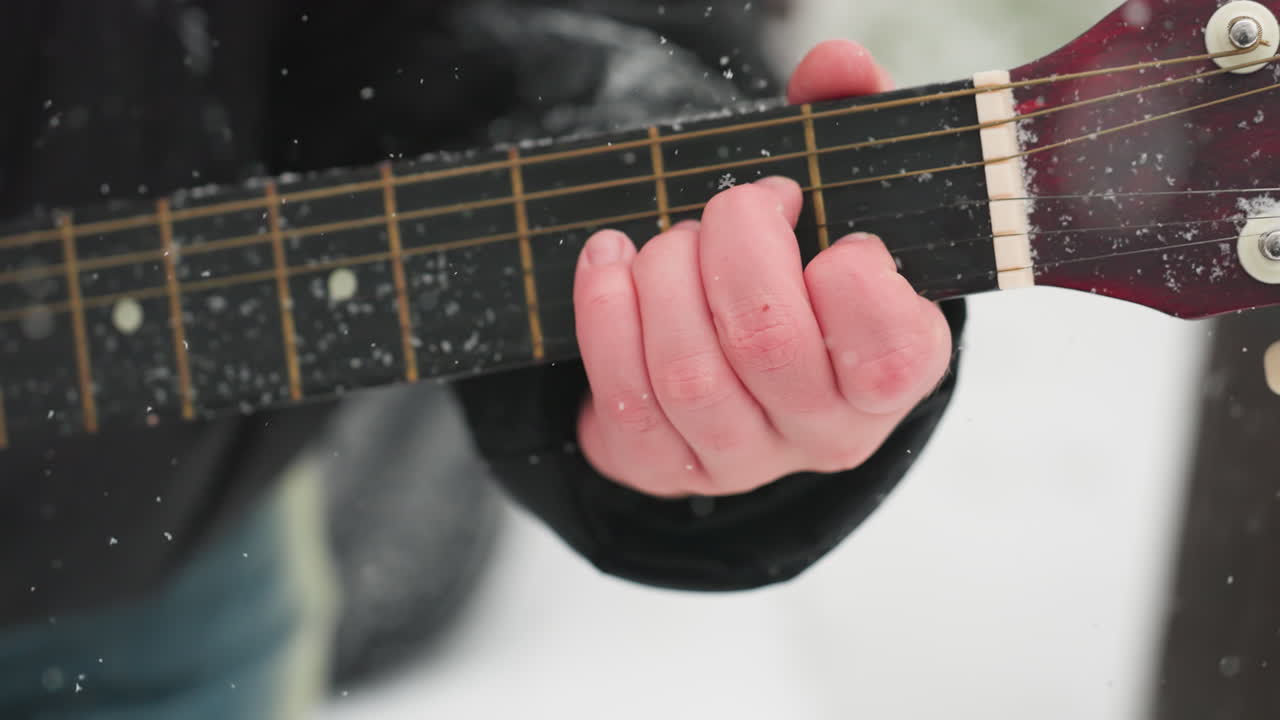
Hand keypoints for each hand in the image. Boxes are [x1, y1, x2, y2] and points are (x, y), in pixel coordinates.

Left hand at [572, 40, 952, 497]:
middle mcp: (825, 433)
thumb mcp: (839, 202)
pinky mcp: (665, 466)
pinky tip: (611, 261)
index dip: (847, 273)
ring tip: (674, 240)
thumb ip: (846, 124)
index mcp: (895, 372)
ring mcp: (743, 460)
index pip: (889, 350)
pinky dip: (606, 310)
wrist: (741, 370)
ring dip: (666, 274)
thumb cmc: (801, 274)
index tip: (823, 231)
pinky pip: (625, 395)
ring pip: (689, 371)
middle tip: (734, 207)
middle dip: (734, 242)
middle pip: (769, 343)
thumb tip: (835, 63)